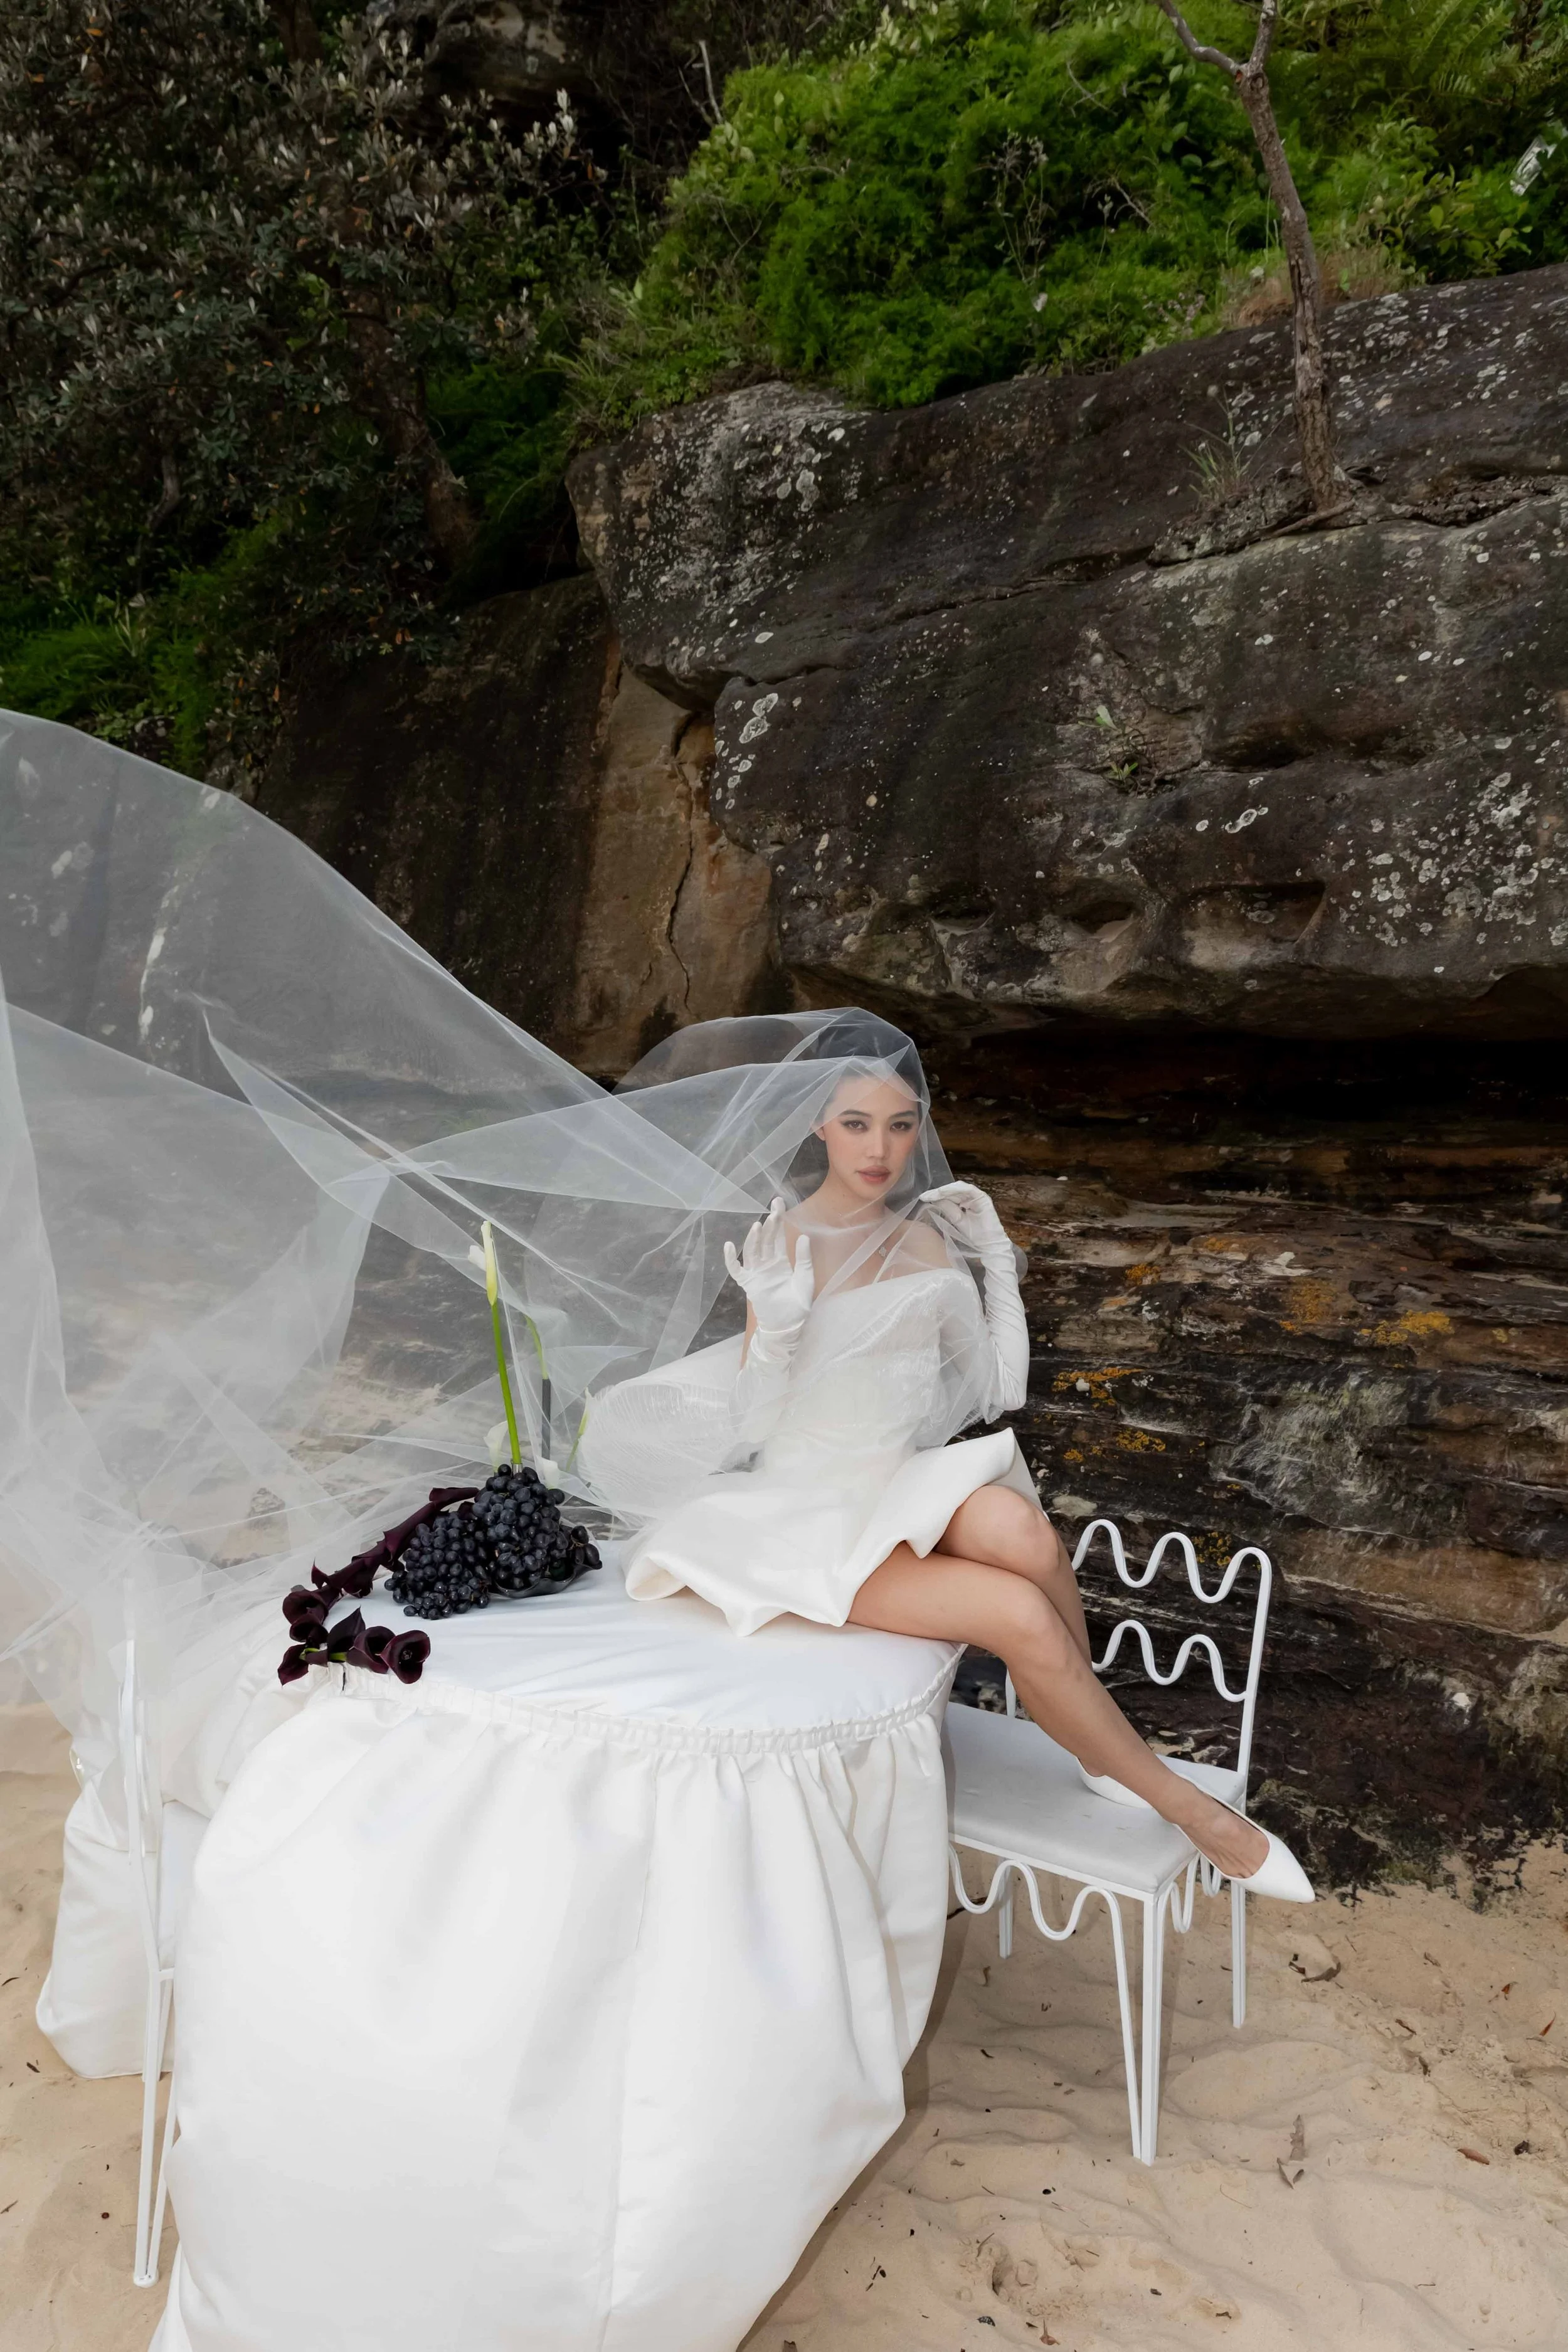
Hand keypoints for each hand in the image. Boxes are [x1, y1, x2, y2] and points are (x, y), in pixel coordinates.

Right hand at [723, 1197, 814, 1342]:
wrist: (789, 1325)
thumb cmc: (799, 1304)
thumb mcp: (806, 1278)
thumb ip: (804, 1258)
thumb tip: (803, 1235)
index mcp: (781, 1261)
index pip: (778, 1236)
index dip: (778, 1220)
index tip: (779, 1203)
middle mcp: (767, 1264)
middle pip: (766, 1240)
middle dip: (769, 1224)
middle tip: (773, 1209)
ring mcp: (756, 1273)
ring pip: (752, 1251)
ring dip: (754, 1238)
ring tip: (759, 1226)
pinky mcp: (749, 1284)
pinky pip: (736, 1270)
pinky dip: (731, 1259)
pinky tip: (729, 1246)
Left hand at [918, 1180, 1011, 1261]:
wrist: (988, 1245)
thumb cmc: (975, 1235)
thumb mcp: (957, 1220)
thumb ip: (948, 1209)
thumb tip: (934, 1200)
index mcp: (965, 1203)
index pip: (949, 1195)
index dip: (936, 1195)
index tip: (923, 1197)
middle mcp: (971, 1198)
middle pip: (953, 1190)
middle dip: (938, 1192)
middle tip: (925, 1195)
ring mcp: (978, 1197)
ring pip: (960, 1188)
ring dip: (946, 1190)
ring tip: (934, 1194)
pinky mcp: (983, 1198)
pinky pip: (969, 1190)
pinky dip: (957, 1190)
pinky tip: (945, 1193)